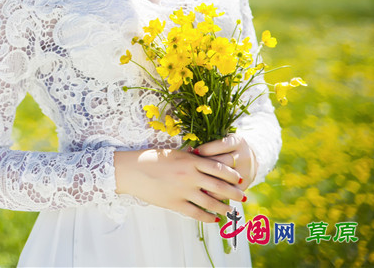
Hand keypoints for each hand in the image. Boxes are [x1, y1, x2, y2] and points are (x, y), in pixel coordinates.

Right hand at [114, 148, 245, 222]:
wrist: (131, 170)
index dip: (231, 174)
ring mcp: (183, 191)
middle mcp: (190, 176)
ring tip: (230, 211)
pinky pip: (197, 213)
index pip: (219, 168)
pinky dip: (208, 218)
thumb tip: (207, 163)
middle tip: (242, 196)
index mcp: (191, 161)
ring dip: (224, 208)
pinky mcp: (175, 204)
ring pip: (211, 202)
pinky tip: (214, 220)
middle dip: (234, 192)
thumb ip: (191, 159)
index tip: (238, 178)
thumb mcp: (174, 154)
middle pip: (220, 186)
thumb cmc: (150, 159)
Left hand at [195, 134, 256, 189]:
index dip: (206, 149)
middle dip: (207, 166)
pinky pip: (229, 191)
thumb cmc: (225, 148)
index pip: (222, 145)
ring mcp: (246, 172)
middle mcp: (244, 156)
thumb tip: (188, 150)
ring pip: (226, 178)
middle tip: (191, 169)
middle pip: (224, 162)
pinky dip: (216, 193)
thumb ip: (208, 144)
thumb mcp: (220, 141)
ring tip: (194, 182)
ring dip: (210, 181)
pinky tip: (203, 193)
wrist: (249, 158)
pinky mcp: (245, 185)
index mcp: (237, 142)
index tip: (193, 151)